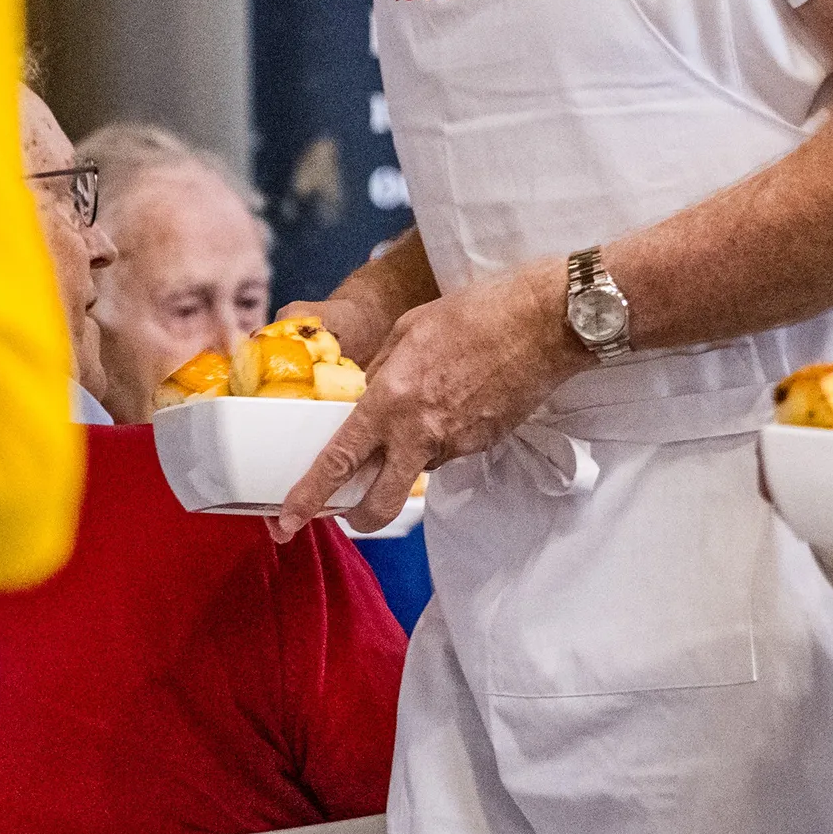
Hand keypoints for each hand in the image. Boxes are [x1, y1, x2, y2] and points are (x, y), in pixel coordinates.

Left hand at [270, 263, 582, 539]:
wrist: (546, 323)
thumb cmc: (477, 313)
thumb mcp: (409, 330)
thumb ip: (380, 370)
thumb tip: (364, 395)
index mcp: (391, 399)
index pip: (338, 461)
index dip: (308, 496)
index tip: (286, 520)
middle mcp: (419, 432)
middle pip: (379, 503)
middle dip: (359, 518)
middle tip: (348, 512)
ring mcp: (455, 443)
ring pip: (416, 472)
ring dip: (406, 461)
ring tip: (424, 409)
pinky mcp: (482, 444)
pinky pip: (447, 451)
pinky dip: (440, 437)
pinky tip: (455, 401)